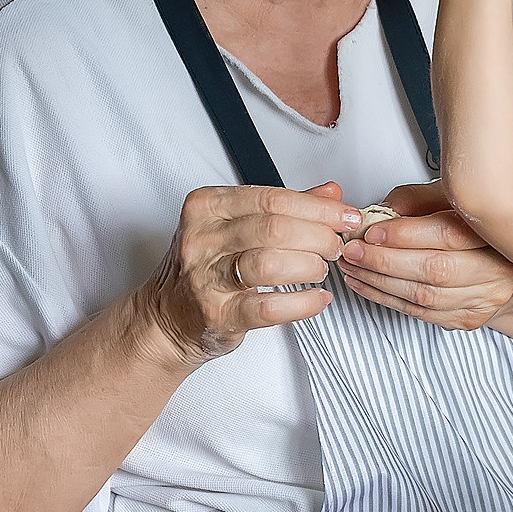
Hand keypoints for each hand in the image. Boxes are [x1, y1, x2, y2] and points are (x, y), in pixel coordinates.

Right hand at [132, 181, 357, 368]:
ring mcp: (206, 278)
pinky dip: (303, 303)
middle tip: (337, 245)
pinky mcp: (217, 315)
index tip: (345, 216)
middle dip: (318, 235)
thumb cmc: (206, 268)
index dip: (318, 208)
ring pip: (270, 263)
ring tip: (322, 269)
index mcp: (207, 206)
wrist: (167, 318)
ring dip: (309, 265)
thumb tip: (331, 193)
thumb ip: (284, 208)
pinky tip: (318, 299)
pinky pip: (269, 308)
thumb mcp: (237, 226)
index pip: (272, 198)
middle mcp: (201, 238)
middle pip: (275, 228)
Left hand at [335, 181, 512, 330]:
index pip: (450, 235)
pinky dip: (387, 299)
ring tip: (353, 268)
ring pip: (425, 296)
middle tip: (353, 251)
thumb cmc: (475, 228)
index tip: (373, 231)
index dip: (407, 234)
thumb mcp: (450, 199)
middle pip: (436, 269)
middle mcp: (497, 269)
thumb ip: (417, 201)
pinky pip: (421, 313)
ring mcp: (484, 298)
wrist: (505, 264)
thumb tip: (382, 211)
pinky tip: (366, 285)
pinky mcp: (468, 318)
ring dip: (380, 282)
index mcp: (496, 234)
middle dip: (385, 261)